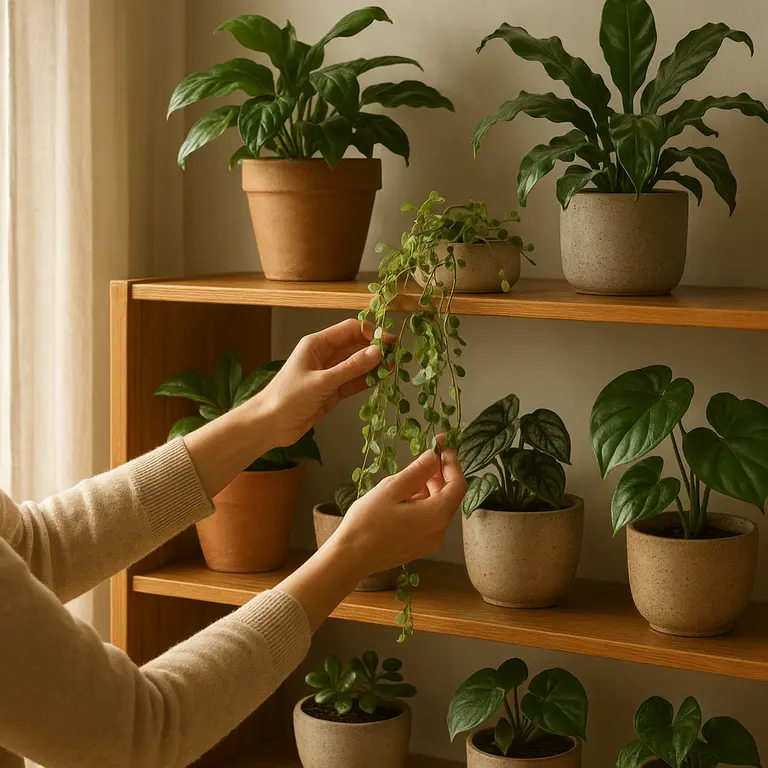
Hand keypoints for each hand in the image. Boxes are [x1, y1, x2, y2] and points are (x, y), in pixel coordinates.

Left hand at [256, 319, 392, 446]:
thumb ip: (351, 368)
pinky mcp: (332, 391)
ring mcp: (329, 373)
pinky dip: (366, 381)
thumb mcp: (322, 381)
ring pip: (357, 364)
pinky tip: (381, 381)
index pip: (350, 329)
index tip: (391, 342)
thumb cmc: (288, 398)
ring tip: (393, 370)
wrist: (269, 425)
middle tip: (397, 357)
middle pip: (356, 346)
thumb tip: (378, 352)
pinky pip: (354, 381)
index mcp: (317, 344)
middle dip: (376, 350)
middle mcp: (324, 355)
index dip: (372, 333)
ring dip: (374, 366)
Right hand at [276, 442, 466, 630]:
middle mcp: (439, 531)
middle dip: (440, 473)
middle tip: (423, 455)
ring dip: (429, 487)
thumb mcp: (392, 489)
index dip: (452, 461)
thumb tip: (434, 456)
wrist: (350, 558)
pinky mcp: (419, 546)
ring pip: (439, 506)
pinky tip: (403, 496)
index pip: (458, 483)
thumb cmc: (367, 522)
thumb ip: (418, 471)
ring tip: (407, 476)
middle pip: (450, 495)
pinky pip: (429, 518)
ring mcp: (430, 541)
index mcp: (436, 516)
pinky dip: (422, 502)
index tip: (440, 444)